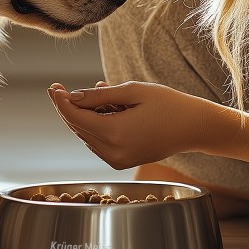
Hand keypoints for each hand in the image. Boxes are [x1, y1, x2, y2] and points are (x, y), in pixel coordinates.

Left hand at [47, 80, 227, 170]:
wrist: (194, 128)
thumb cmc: (168, 104)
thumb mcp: (133, 92)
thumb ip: (98, 96)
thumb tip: (72, 97)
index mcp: (115, 134)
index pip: (76, 117)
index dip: (61, 101)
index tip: (53, 86)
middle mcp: (113, 153)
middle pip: (78, 127)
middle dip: (68, 107)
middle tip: (59, 88)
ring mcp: (117, 160)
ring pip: (87, 135)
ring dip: (84, 115)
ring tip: (101, 92)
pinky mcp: (122, 161)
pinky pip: (98, 141)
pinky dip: (96, 124)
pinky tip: (106, 106)